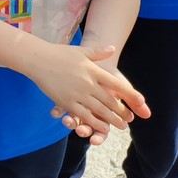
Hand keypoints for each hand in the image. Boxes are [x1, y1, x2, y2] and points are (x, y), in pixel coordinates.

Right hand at [24, 43, 147, 138]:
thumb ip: (97, 52)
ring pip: (100, 111)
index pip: (117, 84)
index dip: (130, 95)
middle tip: (129, 119)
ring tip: (120, 126)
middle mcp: (88, 83)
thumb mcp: (80, 51)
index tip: (140, 102)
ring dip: (112, 120)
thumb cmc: (59, 53)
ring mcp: (78, 94)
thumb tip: (112, 49)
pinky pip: (85, 116)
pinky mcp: (67, 102)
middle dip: (122, 112)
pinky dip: (96, 123)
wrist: (38, 59)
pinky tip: (102, 128)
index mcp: (93, 70)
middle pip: (110, 101)